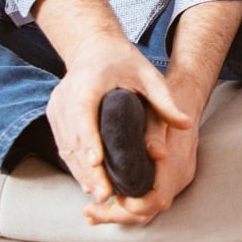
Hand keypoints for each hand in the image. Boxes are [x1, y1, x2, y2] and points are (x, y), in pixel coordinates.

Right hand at [46, 34, 191, 203]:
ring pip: (66, 146)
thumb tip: (186, 125)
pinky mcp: (55, 115)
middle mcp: (65, 96)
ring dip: (80, 171)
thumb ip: (165, 101)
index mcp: (87, 84)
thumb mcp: (148, 75)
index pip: (83, 115)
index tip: (98, 163)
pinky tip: (88, 181)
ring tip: (98, 194)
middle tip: (104, 194)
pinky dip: (75, 164)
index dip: (89, 140)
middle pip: (73, 138)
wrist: (93, 46)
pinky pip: (63, 144)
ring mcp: (56, 107)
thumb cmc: (123, 60)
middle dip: (88, 169)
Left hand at [83, 108, 198, 226]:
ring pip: (147, 209)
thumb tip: (155, 152)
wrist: (187, 99)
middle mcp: (178, 176)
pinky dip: (128, 203)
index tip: (111, 197)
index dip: (133, 204)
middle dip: (117, 215)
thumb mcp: (159, 114)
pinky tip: (107, 202)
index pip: (156, 199)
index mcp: (175, 163)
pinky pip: (149, 198)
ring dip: (119, 213)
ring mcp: (175, 179)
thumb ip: (156, 134)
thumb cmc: (168, 103)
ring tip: (90, 212)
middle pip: (148, 211)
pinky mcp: (169, 178)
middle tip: (89, 211)